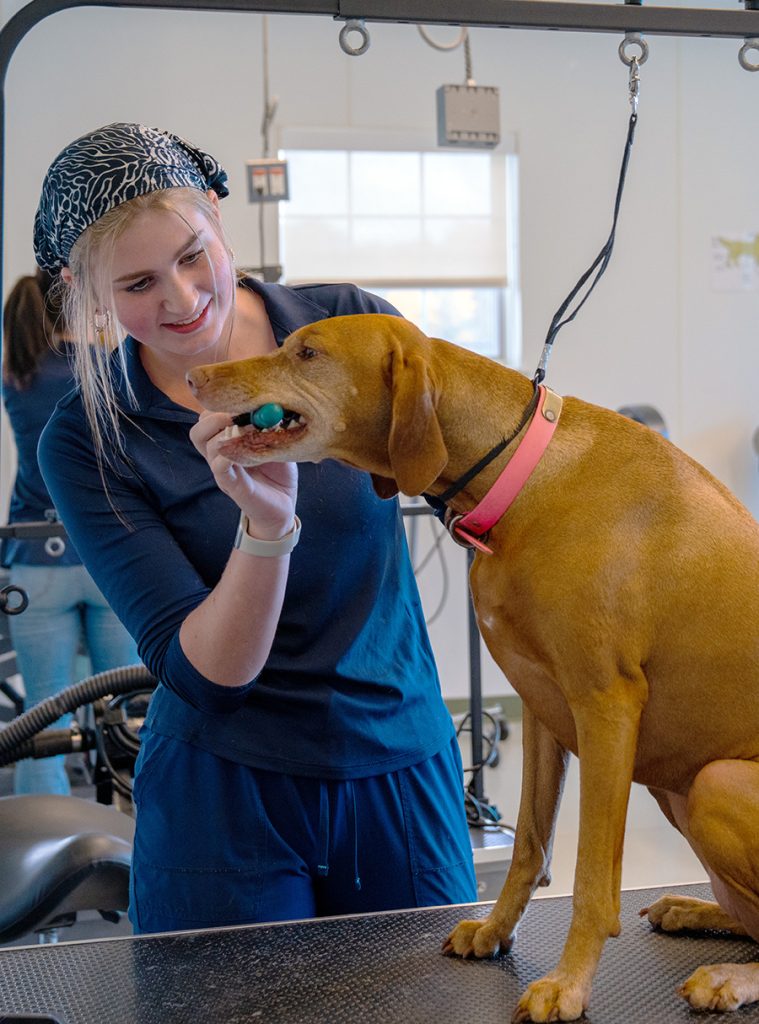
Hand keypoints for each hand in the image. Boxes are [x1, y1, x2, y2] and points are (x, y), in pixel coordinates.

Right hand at [190, 411, 297, 539]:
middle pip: (198, 431)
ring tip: (247, 430)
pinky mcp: (231, 486)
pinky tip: (243, 450)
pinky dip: (227, 456)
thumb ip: (272, 427)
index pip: (208, 418)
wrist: (284, 506)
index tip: (241, 400)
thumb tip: (273, 406)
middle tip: (235, 414)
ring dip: (225, 433)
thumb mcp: (277, 444)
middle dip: (213, 417)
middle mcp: (219, 455)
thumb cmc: (279, 473)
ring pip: (207, 446)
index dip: (219, 406)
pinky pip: (219, 468)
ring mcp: (223, 471)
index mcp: (227, 441)